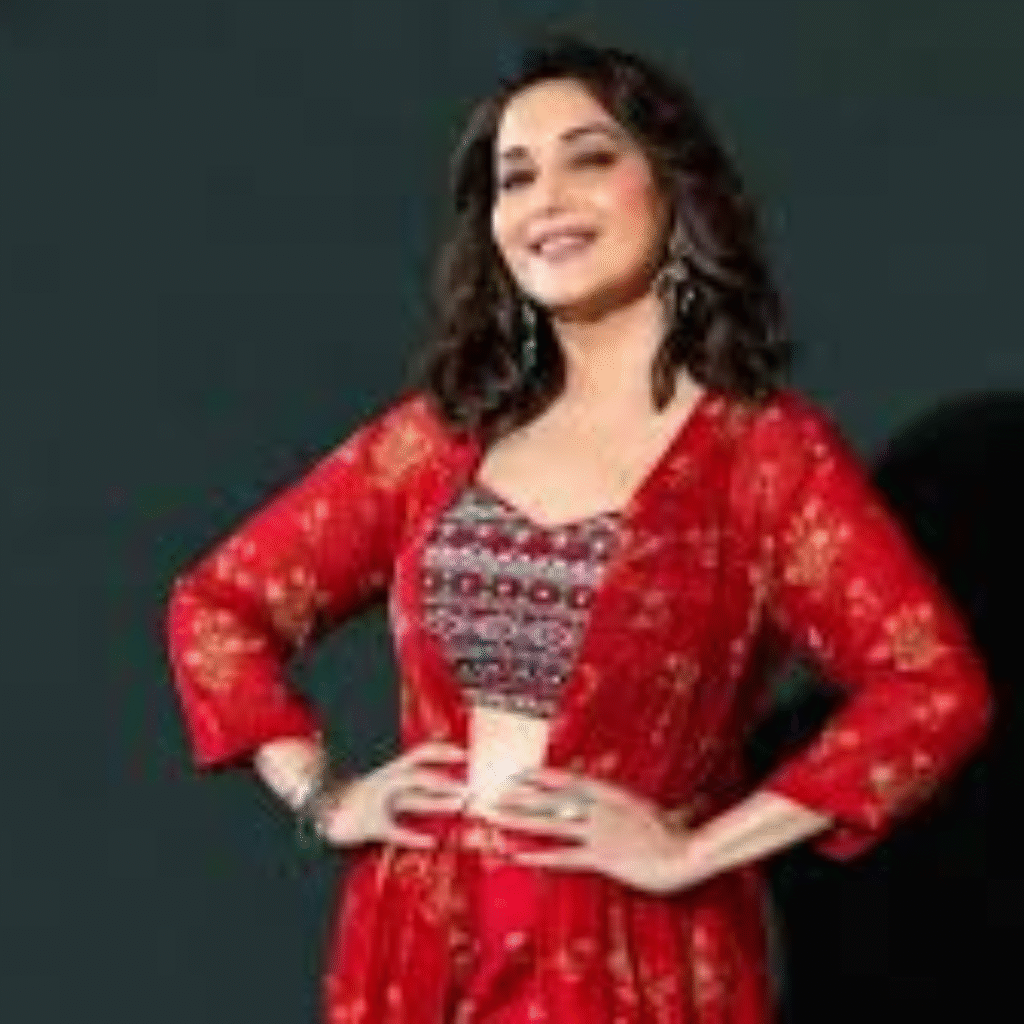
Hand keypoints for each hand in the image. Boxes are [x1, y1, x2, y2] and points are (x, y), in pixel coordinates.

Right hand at [315, 740, 468, 850]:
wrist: (324, 808)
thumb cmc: (359, 797)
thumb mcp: (384, 784)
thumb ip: (408, 785)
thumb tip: (440, 789)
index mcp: (392, 770)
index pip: (421, 753)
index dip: (443, 751)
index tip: (464, 754)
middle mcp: (387, 781)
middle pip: (419, 776)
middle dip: (444, 781)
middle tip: (466, 788)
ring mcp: (378, 803)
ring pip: (411, 799)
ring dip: (436, 803)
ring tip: (457, 807)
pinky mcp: (371, 825)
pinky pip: (395, 831)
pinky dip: (413, 837)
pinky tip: (430, 841)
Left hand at [479, 766, 694, 895]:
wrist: (686, 853)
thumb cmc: (677, 834)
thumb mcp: (660, 811)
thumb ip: (650, 803)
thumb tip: (668, 798)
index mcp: (609, 793)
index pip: (565, 779)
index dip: (537, 776)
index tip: (514, 772)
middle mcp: (598, 807)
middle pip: (549, 798)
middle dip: (518, 796)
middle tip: (490, 792)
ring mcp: (598, 831)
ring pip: (549, 822)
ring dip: (518, 819)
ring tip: (493, 816)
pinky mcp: (602, 856)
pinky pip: (565, 856)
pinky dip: (540, 856)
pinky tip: (518, 855)